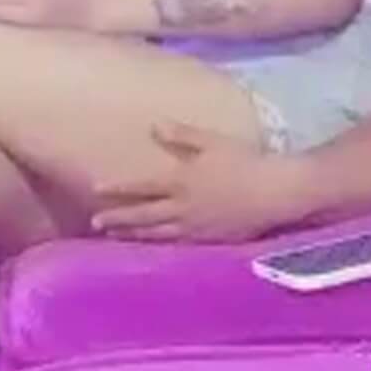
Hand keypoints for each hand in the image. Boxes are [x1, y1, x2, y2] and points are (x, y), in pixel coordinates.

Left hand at [90, 121, 308, 241]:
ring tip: (115, 235)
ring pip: (156, 233)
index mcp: (182, 181)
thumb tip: (153, 125)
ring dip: (133, 234)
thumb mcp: (213, 141)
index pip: (141, 187)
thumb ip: (182, 135)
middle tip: (97, 222)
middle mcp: (183, 208)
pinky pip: (176, 244)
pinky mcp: (209, 240)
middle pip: (143, 216)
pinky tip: (151, 244)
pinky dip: (158, 244)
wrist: (274, 192)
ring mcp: (195, 227)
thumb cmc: (245, 160)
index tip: (96, 189)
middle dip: (118, 219)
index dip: (117, 188)